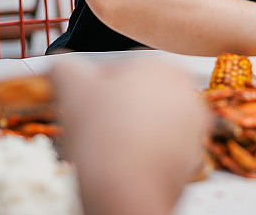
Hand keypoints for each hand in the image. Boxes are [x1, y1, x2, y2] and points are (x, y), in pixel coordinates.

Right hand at [50, 57, 209, 214]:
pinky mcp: (194, 155)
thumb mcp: (72, 87)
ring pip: (153, 121)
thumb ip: (65, 67)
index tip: (84, 102)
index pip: (122, 68)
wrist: (126, 189)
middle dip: (119, 107)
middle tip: (95, 124)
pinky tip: (126, 161)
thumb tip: (61, 64)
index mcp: (160, 65)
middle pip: (141, 94)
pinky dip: (147, 153)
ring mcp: (194, 125)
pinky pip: (163, 148)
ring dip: (132, 130)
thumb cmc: (102, 134)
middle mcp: (185, 91)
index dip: (96, 86)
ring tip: (109, 146)